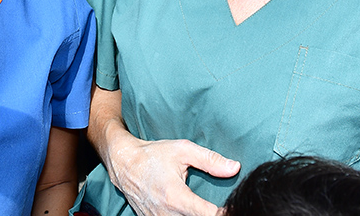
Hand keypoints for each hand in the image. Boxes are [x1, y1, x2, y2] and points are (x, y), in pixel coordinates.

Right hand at [105, 136, 238, 215]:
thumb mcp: (183, 150)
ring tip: (206, 208)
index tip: (233, 208)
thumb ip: (210, 160)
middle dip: (211, 214)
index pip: (208, 215)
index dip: (224, 213)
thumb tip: (235, 168)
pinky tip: (189, 210)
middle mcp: (166, 214)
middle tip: (223, 207)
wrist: (124, 163)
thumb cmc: (154, 155)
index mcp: (176, 197)